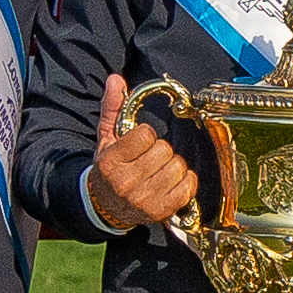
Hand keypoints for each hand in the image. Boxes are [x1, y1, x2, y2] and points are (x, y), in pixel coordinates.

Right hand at [87, 74, 200, 227]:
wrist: (104, 206)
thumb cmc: (109, 168)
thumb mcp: (106, 138)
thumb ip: (112, 107)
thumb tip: (116, 79)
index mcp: (110, 162)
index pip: (146, 135)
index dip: (147, 135)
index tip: (140, 142)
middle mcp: (125, 183)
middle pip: (165, 150)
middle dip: (161, 150)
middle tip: (150, 158)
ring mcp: (143, 200)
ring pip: (178, 167)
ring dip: (174, 165)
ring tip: (160, 170)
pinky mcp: (159, 212)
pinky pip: (187, 188)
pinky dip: (186, 182)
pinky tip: (172, 181)